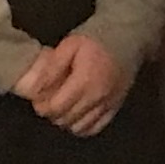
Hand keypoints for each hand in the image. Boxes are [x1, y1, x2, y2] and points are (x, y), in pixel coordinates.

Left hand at [11, 33, 129, 136]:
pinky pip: (96, 127)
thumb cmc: (96, 39)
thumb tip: (35, 89)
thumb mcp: (70, 45)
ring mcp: (108, 104)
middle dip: (52, 113)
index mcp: (83, 81)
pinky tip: (78, 114)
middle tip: (50, 100)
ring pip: (79, 127)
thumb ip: (52, 67)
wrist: (129, 36)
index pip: (55, 108)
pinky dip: (83, 126)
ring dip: (67, 120)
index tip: (39, 98)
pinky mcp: (116, 106)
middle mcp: (96, 97)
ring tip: (64, 107)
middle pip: (65, 119)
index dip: (42, 106)